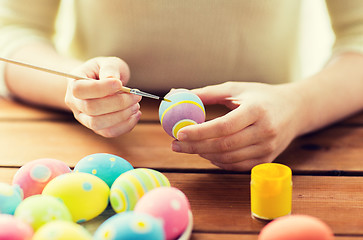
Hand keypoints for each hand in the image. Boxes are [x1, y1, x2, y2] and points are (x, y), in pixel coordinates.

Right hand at [65, 57, 141, 136]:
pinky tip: (135, 114)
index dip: (101, 88)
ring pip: (98, 124)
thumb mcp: (108, 62)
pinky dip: (125, 126)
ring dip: (121, 116)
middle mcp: (75, 103)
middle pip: (91, 108)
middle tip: (136, 96)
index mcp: (74, 83)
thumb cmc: (105, 70)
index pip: (80, 90)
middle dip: (117, 103)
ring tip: (136, 105)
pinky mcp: (96, 127)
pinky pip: (108, 132)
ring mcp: (84, 118)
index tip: (120, 83)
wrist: (103, 82)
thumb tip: (112, 79)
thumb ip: (109, 68)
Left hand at [171, 81, 301, 170]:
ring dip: (204, 155)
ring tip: (188, 147)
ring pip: (228, 158)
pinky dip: (218, 161)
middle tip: (175, 144)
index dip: (199, 132)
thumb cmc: (261, 96)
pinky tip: (207, 153)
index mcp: (257, 111)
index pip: (223, 126)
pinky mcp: (266, 160)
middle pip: (224, 145)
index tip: (178, 132)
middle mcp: (264, 132)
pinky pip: (236, 166)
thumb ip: (207, 93)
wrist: (295, 110)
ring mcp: (267, 149)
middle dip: (195, 147)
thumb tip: (176, 95)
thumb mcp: (236, 88)